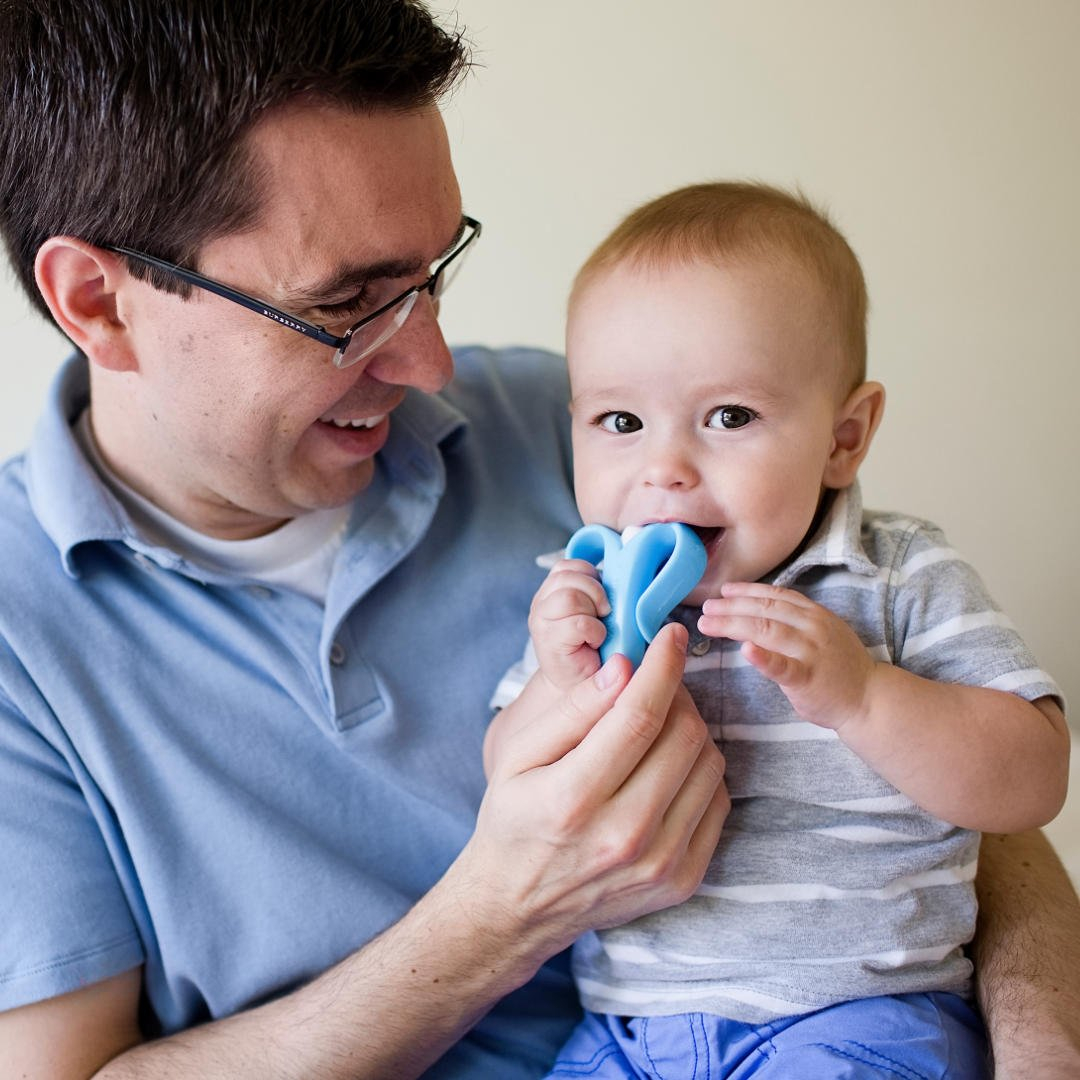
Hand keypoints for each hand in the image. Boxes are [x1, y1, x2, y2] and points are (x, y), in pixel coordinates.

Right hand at [472, 623, 728, 957]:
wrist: (518, 907)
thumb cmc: (514, 819)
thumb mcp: (518, 756)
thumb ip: (573, 710)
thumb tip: (623, 667)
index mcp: (574, 799)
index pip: (640, 715)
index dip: (662, 665)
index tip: (670, 634)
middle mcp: (624, 835)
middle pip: (684, 735)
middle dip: (676, 692)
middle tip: (655, 682)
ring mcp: (660, 863)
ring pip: (709, 764)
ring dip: (691, 729)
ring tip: (658, 723)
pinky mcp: (683, 879)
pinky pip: (717, 801)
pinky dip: (700, 770)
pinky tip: (668, 764)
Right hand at [527, 557, 610, 688]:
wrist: (581, 687)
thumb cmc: (596, 648)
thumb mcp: (599, 611)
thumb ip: (601, 591)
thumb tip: (628, 576)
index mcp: (554, 589)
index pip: (570, 565)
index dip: (592, 577)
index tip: (603, 600)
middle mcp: (542, 601)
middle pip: (569, 577)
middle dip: (595, 593)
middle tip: (603, 615)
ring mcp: (541, 620)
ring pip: (570, 596)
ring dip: (593, 613)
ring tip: (597, 630)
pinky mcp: (547, 640)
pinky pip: (578, 622)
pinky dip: (594, 631)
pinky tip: (594, 642)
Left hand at [698, 582, 876, 729]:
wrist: (870, 699)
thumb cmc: (839, 667)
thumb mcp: (821, 632)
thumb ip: (794, 621)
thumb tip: (758, 611)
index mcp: (814, 614)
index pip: (775, 595)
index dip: (747, 591)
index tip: (724, 590)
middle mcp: (812, 627)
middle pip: (765, 610)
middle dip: (731, 606)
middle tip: (706, 607)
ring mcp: (811, 651)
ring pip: (767, 630)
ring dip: (733, 624)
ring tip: (708, 623)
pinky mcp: (808, 678)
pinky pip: (782, 666)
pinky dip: (763, 657)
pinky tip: (744, 650)